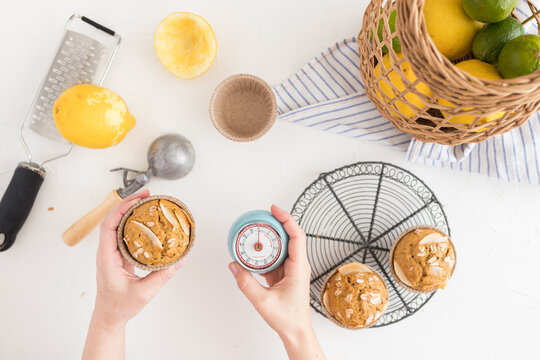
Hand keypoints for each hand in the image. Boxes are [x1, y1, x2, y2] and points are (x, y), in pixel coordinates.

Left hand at [83, 190, 183, 359]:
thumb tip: (180, 260)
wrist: (109, 317)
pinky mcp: (118, 255)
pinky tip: (147, 220)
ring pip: (117, 224)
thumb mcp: (144, 293)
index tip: (138, 199)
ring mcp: (111, 252)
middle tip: (148, 194)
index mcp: (107, 257)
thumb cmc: (119, 307)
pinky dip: (134, 222)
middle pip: (113, 218)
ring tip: (148, 202)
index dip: (122, 208)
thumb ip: (162, 276)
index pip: (109, 225)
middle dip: (129, 203)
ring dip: (131, 211)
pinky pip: (124, 233)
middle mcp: (106, 251)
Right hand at [228, 205, 324, 359]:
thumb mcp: (263, 301)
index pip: (296, 236)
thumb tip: (233, 267)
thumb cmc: (288, 318)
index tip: (274, 209)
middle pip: (288, 236)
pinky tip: (253, 251)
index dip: (286, 219)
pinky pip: (274, 256)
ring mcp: (291, 268)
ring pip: (281, 246)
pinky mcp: (284, 273)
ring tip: (253, 231)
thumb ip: (246, 283)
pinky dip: (264, 252)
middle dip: (273, 224)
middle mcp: (298, 265)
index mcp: (299, 268)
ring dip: (268, 238)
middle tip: (258, 217)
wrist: (295, 330)